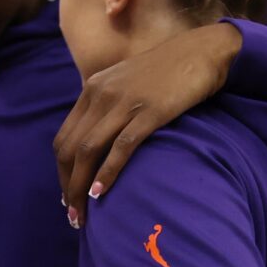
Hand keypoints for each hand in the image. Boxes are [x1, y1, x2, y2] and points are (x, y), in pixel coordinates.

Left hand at [52, 21, 241, 221]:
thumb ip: (109, 106)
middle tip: (73, 216)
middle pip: (70, 149)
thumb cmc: (169, 72)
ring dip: (80, 187)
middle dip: (67, 186)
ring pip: (88, 150)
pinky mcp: (150, 111)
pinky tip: (101, 194)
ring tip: (83, 216)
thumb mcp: (127, 83)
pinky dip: (107, 173)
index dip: (61, 172)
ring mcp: (124, 102)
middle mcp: (101, 95)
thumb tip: (97, 140)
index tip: (67, 195)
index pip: (63, 138)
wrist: (204, 50)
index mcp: (92, 89)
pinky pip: (120, 147)